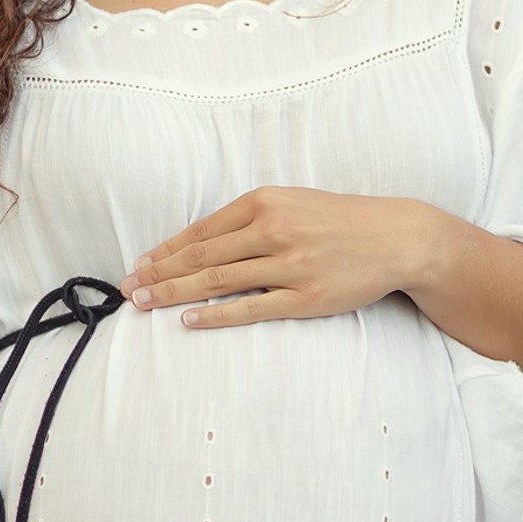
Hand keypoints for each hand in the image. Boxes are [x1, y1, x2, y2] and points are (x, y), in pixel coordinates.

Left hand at [123, 186, 425, 328]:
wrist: (394, 238)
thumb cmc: (336, 220)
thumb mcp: (291, 202)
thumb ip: (249, 218)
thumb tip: (200, 241)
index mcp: (265, 201)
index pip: (202, 230)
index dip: (166, 250)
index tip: (139, 264)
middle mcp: (273, 229)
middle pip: (202, 256)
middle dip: (160, 273)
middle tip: (128, 289)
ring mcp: (290, 264)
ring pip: (218, 281)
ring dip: (175, 294)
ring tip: (145, 303)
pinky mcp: (306, 297)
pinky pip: (250, 308)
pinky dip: (215, 315)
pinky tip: (188, 320)